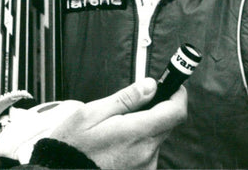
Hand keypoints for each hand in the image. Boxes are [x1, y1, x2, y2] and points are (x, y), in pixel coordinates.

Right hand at [49, 77, 187, 168]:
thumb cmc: (70, 148)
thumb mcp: (91, 114)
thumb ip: (126, 99)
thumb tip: (150, 85)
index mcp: (136, 134)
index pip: (175, 112)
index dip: (178, 95)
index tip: (173, 86)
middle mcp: (146, 153)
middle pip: (167, 124)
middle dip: (156, 110)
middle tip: (133, 107)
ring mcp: (144, 167)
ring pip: (156, 138)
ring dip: (144, 129)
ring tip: (116, 130)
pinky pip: (147, 153)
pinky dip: (138, 144)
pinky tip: (117, 145)